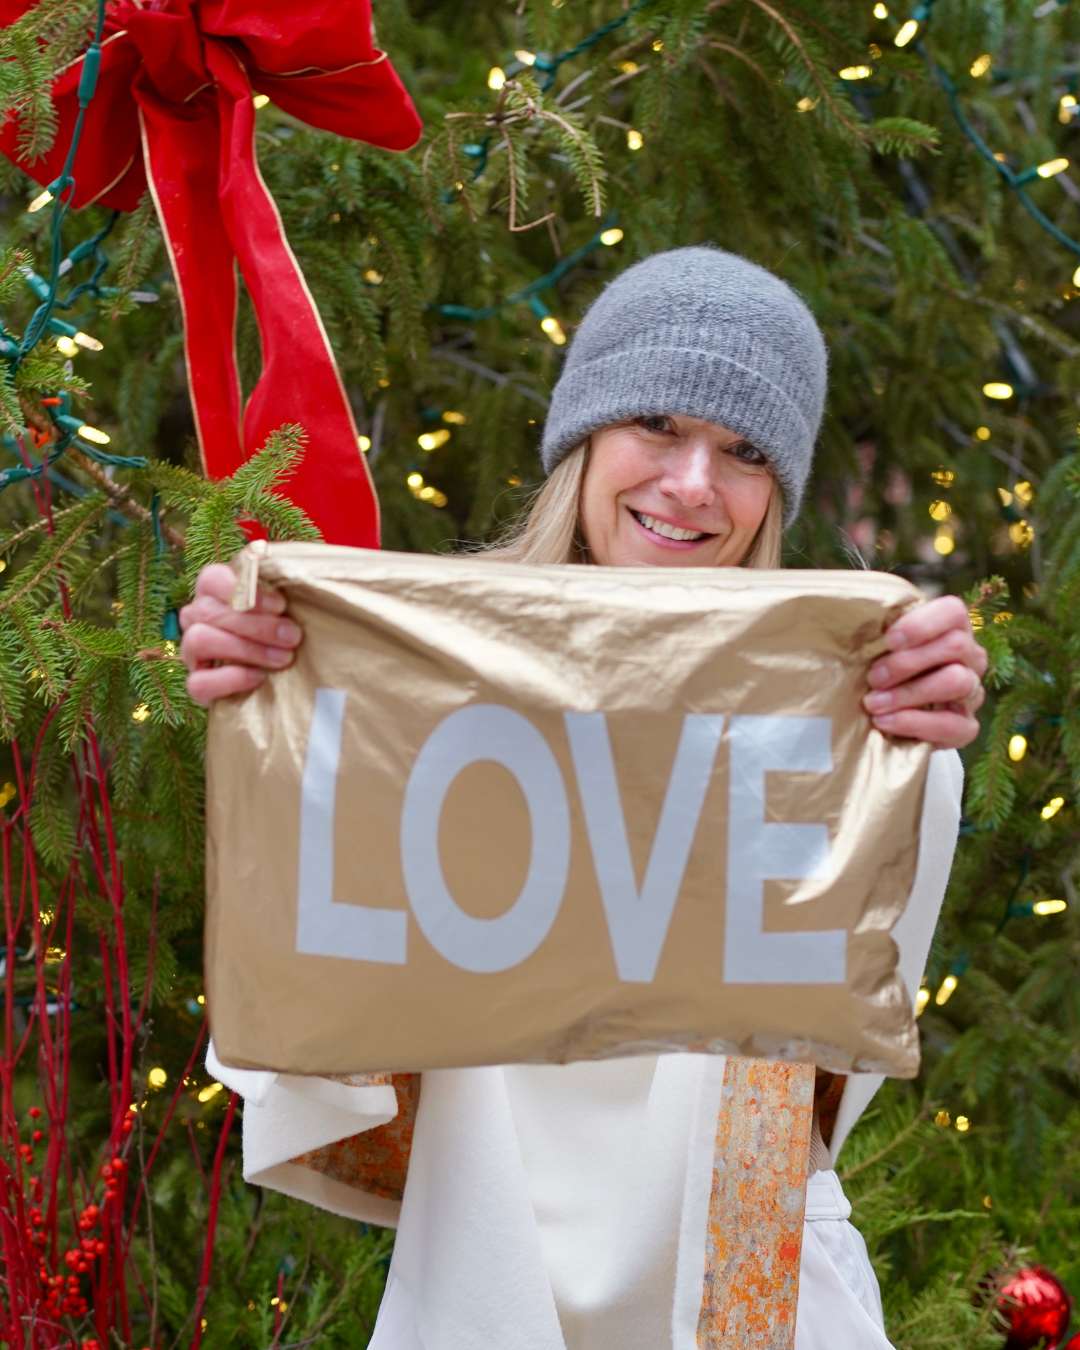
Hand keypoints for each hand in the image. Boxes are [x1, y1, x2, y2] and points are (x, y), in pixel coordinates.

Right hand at [179, 564, 302, 706]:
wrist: (279, 679)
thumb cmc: (282, 633)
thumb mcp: (284, 609)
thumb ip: (282, 590)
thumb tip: (293, 571)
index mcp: (213, 592)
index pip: (211, 578)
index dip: (242, 589)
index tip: (281, 605)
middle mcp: (196, 618)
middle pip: (209, 611)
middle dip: (257, 625)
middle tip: (292, 636)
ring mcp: (191, 652)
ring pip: (199, 640)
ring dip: (246, 649)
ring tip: (282, 658)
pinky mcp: (197, 685)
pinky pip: (199, 682)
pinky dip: (232, 678)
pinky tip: (259, 677)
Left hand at [862, 595, 986, 749]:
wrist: (884, 717)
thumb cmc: (879, 670)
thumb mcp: (874, 646)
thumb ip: (872, 628)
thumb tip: (844, 609)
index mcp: (950, 629)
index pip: (953, 612)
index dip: (922, 623)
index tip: (888, 640)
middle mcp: (970, 657)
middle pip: (956, 645)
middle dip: (908, 662)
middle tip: (873, 677)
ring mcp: (972, 692)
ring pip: (957, 681)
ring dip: (910, 693)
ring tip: (873, 703)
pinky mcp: (966, 727)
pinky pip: (953, 725)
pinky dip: (915, 723)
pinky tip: (885, 722)